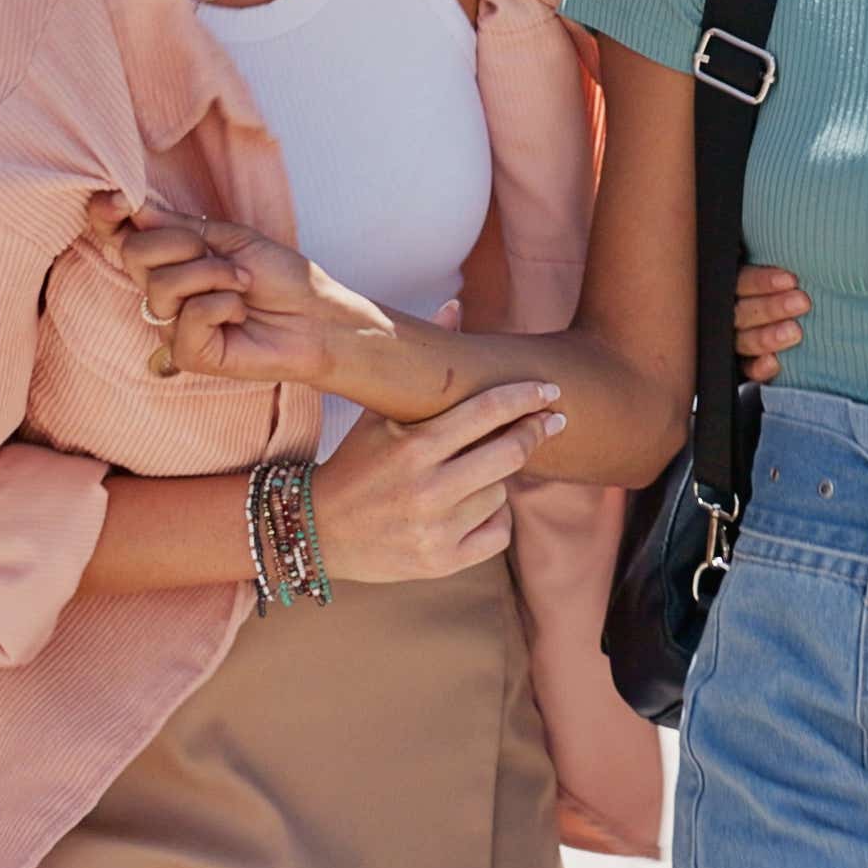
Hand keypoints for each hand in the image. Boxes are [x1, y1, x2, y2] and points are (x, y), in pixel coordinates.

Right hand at [118, 215, 393, 387]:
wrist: (316, 316)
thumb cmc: (279, 276)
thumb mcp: (229, 238)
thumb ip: (179, 228)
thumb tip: (134, 211)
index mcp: (168, 262)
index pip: (119, 239)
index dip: (107, 219)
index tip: (118, 200)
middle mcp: (161, 295)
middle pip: (134, 254)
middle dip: (181, 243)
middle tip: (221, 255)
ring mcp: (171, 326)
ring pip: (162, 285)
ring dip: (212, 275)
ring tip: (242, 285)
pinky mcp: (188, 354)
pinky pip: (189, 315)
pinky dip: (223, 305)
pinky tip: (240, 315)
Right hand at [310, 379, 562, 584]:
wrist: (316, 532)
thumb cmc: (355, 462)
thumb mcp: (381, 413)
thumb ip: (425, 364)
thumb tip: (456, 303)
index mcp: (412, 446)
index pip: (487, 411)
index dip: (525, 397)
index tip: (550, 390)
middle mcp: (427, 490)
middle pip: (509, 453)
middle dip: (533, 432)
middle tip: (551, 421)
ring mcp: (436, 531)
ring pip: (503, 492)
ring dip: (498, 478)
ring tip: (473, 472)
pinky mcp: (442, 563)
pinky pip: (499, 533)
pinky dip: (494, 518)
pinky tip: (474, 507)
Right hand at [732, 263, 806, 385]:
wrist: (798, 327)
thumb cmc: (791, 291)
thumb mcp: (783, 275)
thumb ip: (784, 269)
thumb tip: (803, 246)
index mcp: (737, 286)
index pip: (741, 282)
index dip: (762, 281)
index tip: (790, 279)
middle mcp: (732, 314)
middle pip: (743, 311)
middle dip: (772, 307)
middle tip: (802, 303)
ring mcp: (736, 341)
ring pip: (744, 340)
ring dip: (768, 336)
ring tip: (795, 332)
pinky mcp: (745, 366)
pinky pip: (747, 369)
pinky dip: (759, 367)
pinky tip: (774, 362)